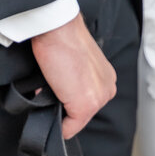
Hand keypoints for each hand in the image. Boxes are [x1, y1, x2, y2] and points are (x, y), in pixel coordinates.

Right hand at [31, 14, 116, 139]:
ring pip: (75, 121)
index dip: (67, 98)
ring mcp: (98, 99)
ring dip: (57, 108)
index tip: (57, 86)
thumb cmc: (60, 35)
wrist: (56, 26)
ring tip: (50, 85)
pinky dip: (55, 123)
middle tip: (51, 84)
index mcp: (106, 78)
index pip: (87, 101)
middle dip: (63, 105)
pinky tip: (47, 97)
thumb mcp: (74, 61)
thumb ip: (73, 81)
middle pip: (82, 114)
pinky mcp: (85, 106)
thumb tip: (57, 96)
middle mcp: (107, 89)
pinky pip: (68, 129)